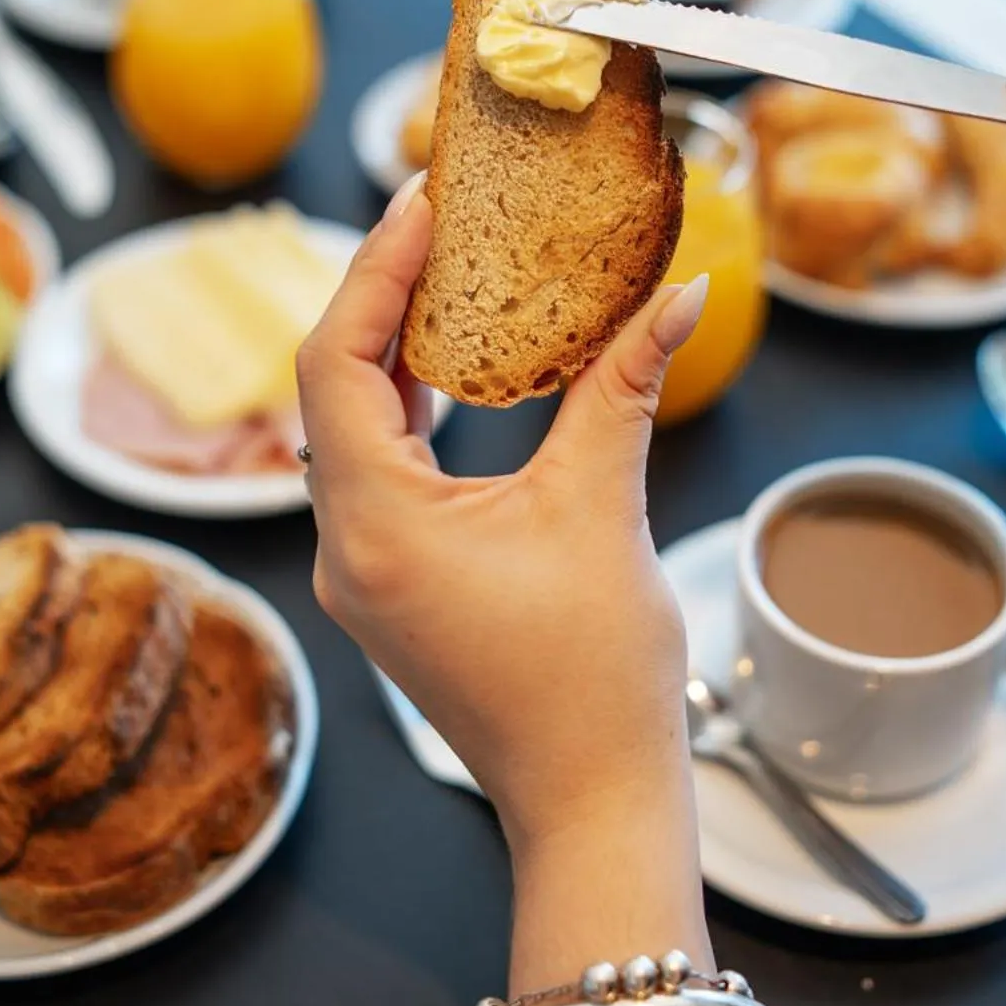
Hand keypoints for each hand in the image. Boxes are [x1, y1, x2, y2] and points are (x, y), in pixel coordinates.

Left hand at [296, 176, 708, 855]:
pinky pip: (376, 476)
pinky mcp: (389, 589)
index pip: (335, 364)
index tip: (418, 205)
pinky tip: (456, 376)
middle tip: (439, 225)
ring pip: (350, 434)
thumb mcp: (605, 509)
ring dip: (395, 359)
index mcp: (376, 526)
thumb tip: (674, 294)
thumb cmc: (594, 680)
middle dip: (382, 301)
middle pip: (332, 391)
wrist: (590, 800)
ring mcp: (360, 575)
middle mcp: (344, 550)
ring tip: (451, 282)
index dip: (371, 272)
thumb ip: (625, 386)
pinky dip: (409, 417)